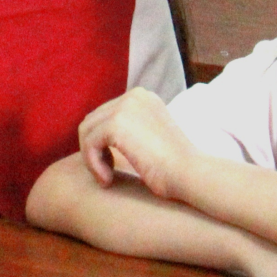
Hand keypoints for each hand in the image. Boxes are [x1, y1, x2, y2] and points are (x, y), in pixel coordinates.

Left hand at [76, 88, 197, 198]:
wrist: (189, 173)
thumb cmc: (174, 166)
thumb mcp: (151, 137)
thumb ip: (130, 129)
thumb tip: (97, 136)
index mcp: (142, 97)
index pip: (104, 115)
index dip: (101, 142)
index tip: (113, 165)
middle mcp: (133, 95)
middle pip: (92, 121)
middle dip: (94, 149)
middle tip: (107, 173)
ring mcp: (124, 107)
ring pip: (87, 132)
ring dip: (92, 158)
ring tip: (107, 178)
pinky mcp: (116, 124)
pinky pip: (89, 144)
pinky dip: (93, 165)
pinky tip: (108, 180)